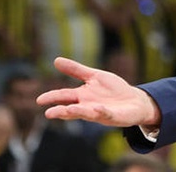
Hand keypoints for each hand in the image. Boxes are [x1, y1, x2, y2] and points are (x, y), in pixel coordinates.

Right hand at [36, 57, 161, 127]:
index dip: (53, 97)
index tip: (40, 100)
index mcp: (82, 96)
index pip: (64, 96)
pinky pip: (106, 114)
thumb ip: (76, 70)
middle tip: (49, 113)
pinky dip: (101, 111)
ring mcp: (99, 112)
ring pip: (86, 113)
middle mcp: (87, 106)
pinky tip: (98, 108)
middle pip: (71, 108)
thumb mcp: (94, 76)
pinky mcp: (113, 116)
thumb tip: (55, 60)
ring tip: (68, 110)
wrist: (135, 100)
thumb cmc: (113, 89)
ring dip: (77, 112)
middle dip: (61, 111)